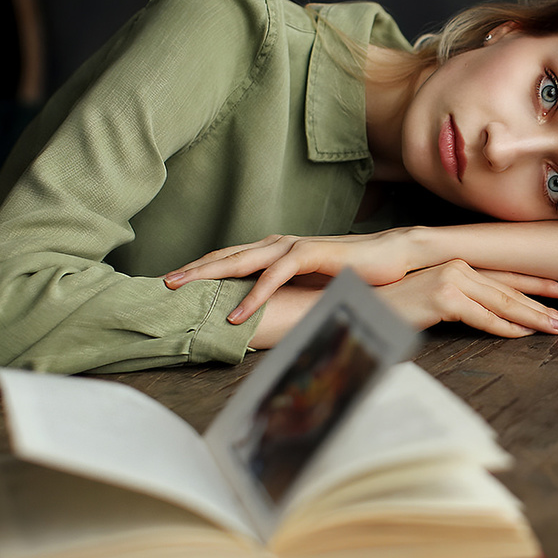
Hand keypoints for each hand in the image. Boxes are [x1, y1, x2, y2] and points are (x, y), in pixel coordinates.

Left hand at [164, 230, 420, 322]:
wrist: (394, 256)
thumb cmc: (355, 273)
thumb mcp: (311, 286)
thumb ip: (287, 293)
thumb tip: (264, 315)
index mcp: (277, 250)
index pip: (231, 257)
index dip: (201, 269)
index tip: (174, 284)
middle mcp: (281, 243)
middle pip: (227, 255)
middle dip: (192, 270)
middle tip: (163, 284)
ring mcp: (296, 246)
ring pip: (244, 260)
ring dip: (211, 275)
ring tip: (183, 290)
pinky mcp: (314, 254)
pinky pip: (277, 274)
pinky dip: (256, 294)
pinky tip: (238, 312)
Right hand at [246, 260, 557, 347]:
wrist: (352, 306)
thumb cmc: (385, 309)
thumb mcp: (428, 307)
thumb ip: (456, 309)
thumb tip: (483, 320)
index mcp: (455, 268)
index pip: (504, 277)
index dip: (536, 284)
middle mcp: (456, 267)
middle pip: (510, 289)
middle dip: (544, 304)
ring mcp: (450, 278)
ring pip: (503, 302)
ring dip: (534, 318)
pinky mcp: (442, 295)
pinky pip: (482, 316)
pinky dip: (504, 327)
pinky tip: (524, 334)